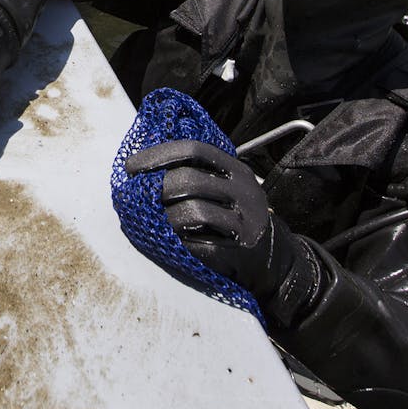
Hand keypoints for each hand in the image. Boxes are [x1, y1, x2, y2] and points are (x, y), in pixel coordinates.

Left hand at [124, 139, 301, 303]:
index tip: (131, 167)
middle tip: (139, 198)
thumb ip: (197, 175)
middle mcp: (244, 190)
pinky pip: (202, 243)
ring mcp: (245, 220)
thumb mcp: (226, 188)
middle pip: (191, 179)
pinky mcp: (241, 249)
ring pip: (194, 210)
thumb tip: (145, 170)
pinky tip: (169, 240)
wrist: (275, 259)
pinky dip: (179, 241)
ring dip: (164, 216)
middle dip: (157, 187)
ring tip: (152, 221)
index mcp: (236, 169)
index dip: (159, 155)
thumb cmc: (237, 219)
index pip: (194, 149)